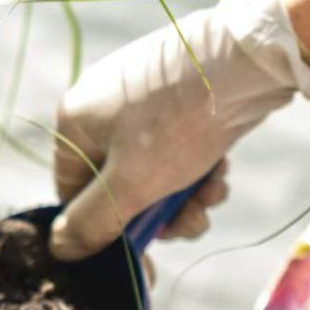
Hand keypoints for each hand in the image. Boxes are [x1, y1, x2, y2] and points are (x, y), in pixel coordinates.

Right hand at [50, 0, 309, 260]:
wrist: (249, 59)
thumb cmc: (180, 123)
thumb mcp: (132, 183)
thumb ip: (93, 222)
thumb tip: (60, 249)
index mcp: (75, 122)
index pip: (74, 195)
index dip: (107, 230)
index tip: (146, 250)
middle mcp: (100, 108)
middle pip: (119, 188)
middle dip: (160, 215)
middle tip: (193, 222)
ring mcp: (140, 102)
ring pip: (153, 174)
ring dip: (185, 198)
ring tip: (213, 194)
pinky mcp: (176, 100)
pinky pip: (175, 151)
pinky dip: (197, 170)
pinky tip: (221, 170)